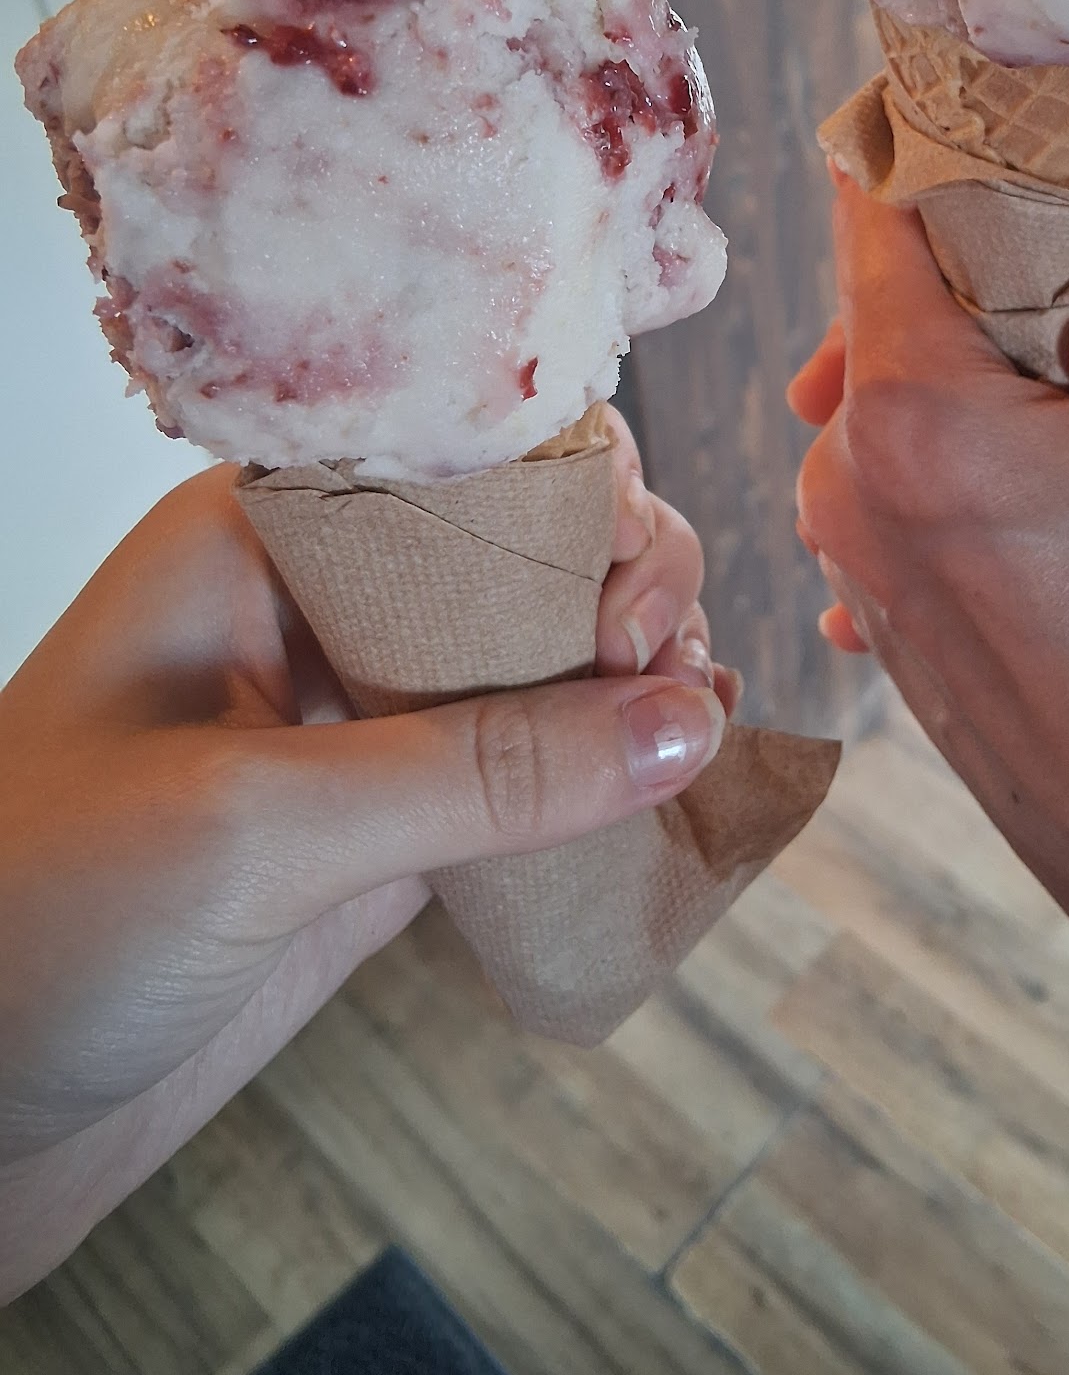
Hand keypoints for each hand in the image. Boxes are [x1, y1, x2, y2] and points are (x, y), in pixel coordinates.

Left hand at [0, 408, 732, 1303]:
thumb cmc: (35, 920)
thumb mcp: (258, 825)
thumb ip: (478, 772)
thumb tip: (683, 722)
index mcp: (264, 538)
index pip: (461, 453)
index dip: (575, 496)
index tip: (628, 606)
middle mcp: (323, 606)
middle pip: (527, 544)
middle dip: (628, 582)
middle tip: (671, 675)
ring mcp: (360, 719)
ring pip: (542, 656)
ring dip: (637, 676)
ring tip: (696, 729)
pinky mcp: (388, 830)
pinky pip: (526, 776)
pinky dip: (609, 774)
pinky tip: (680, 784)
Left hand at [791, 177, 1068, 1246]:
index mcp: (915, 419)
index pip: (882, 212)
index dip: (940, 149)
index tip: (992, 117)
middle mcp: (848, 487)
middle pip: (888, 309)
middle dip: (978, 267)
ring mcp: (851, 566)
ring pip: (898, 401)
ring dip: (978, 368)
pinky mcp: (879, 624)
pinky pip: (903, 490)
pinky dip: (965, 456)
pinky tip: (1063, 481)